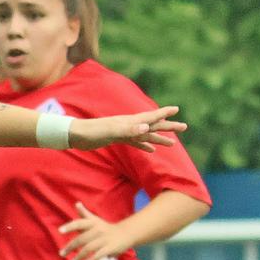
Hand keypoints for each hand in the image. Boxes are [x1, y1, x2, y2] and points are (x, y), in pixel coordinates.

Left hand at [58, 202, 134, 259]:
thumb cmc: (105, 228)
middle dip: (70, 247)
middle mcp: (98, 230)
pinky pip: (100, 254)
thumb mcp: (95, 220)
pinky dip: (93, 259)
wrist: (126, 233)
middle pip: (81, 239)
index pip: (79, 223)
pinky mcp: (111, 247)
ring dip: (79, 256)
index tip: (60, 231)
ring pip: (89, 248)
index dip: (70, 226)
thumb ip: (84, 214)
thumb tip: (76, 204)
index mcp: (92, 223)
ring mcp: (105, 239)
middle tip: (62, 254)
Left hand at [68, 106, 185, 152]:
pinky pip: (135, 142)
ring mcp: (123, 132)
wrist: (75, 135)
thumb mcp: (111, 131)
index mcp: (130, 121)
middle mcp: (129, 125)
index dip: (163, 114)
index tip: (177, 109)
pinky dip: (144, 145)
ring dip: (159, 137)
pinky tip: (151, 150)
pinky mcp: (117, 139)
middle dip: (168, 126)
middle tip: (184, 127)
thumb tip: (146, 127)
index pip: (150, 116)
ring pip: (146, 134)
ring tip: (172, 143)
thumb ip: (129, 129)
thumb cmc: (92, 132)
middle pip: (153, 125)